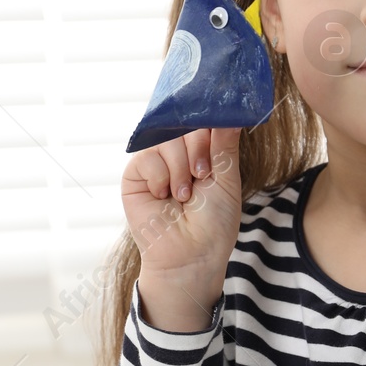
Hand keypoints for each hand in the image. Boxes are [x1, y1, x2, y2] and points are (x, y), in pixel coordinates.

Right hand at [122, 128, 242, 328]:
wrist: (192, 254)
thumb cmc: (214, 223)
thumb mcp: (227, 178)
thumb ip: (224, 143)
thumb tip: (231, 112)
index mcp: (202, 153)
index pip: (202, 121)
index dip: (208, 122)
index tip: (218, 128)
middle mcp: (177, 155)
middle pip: (184, 124)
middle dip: (197, 149)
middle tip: (202, 175)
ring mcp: (155, 163)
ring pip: (166, 138)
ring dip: (180, 168)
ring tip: (184, 195)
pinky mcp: (135, 175)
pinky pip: (147, 156)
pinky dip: (161, 177)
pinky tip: (164, 197)